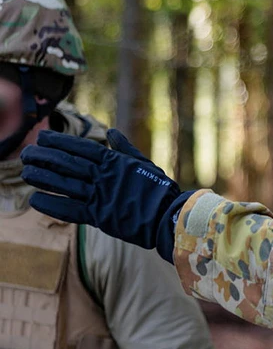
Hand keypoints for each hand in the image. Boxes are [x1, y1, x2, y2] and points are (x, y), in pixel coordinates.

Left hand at [20, 129, 182, 249]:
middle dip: (44, 157)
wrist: (170, 217)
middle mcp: (105, 177)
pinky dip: (53, 205)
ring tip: (26, 172)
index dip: (59, 141)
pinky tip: (36, 200)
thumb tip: (112, 132)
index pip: (81, 148)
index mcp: (115, 162)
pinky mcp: (100, 216)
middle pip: (67, 163)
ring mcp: (101, 196)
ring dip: (43, 178)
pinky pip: (71, 210)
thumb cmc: (160, 190)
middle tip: (26, 153)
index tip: (42, 137)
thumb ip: (125, 149)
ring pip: (65, 184)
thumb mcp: (144, 163)